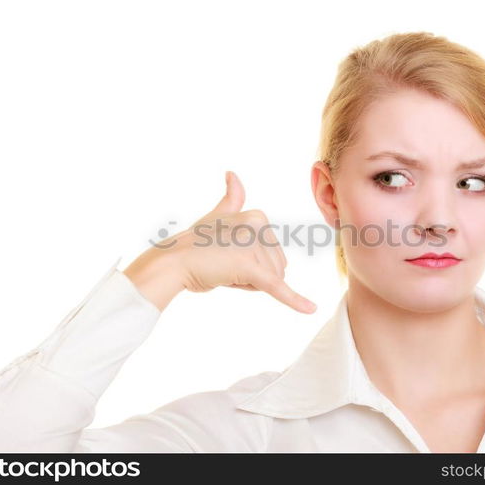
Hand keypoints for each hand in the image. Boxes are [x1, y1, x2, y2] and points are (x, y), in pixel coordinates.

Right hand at [124, 171, 316, 314]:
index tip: (226, 256)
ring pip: (272, 281)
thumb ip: (231, 198)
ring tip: (223, 272)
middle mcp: (260, 226)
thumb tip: (233, 174)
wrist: (173, 263)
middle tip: (223, 267)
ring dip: (248, 284)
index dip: (251, 264)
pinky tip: (311, 310)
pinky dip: (294, 301)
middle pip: (276, 267)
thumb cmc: (194, 245)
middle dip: (253, 276)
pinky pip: (276, 287)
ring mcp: (254, 246)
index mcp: (258, 216)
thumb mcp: (218, 217)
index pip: (272, 254)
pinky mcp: (251, 268)